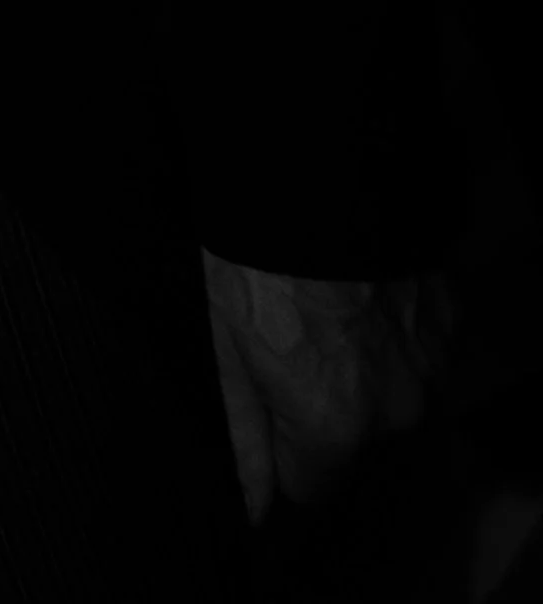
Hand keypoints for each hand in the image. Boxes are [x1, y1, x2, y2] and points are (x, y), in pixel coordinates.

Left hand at [202, 253, 441, 521]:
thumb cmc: (254, 247)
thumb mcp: (218, 333)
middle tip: (279, 333)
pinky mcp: (446, 313)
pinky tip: (348, 282)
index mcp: (333, 419)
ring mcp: (428, 358)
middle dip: (318, 399)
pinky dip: (386, 325)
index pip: (309, 484)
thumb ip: (237, 428)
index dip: (277, 444)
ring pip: (386, 388)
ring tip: (313, 301)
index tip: (260, 395)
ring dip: (357, 361)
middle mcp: (395, 405)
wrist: (319, 161)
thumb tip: (250, 504)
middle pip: (350, 435)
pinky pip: (414, 344)